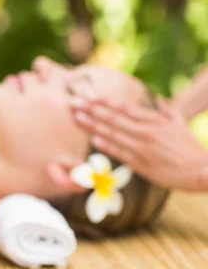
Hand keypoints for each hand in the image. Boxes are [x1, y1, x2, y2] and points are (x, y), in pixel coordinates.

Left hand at [69, 97, 207, 190]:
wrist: (200, 170)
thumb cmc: (189, 147)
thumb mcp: (180, 124)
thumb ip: (167, 111)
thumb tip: (159, 99)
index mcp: (155, 120)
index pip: (124, 108)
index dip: (105, 102)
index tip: (89, 97)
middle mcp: (146, 131)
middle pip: (113, 117)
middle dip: (91, 109)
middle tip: (73, 103)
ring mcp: (142, 147)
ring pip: (113, 133)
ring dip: (93, 124)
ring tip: (77, 118)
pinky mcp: (140, 163)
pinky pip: (119, 152)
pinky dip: (106, 144)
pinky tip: (93, 139)